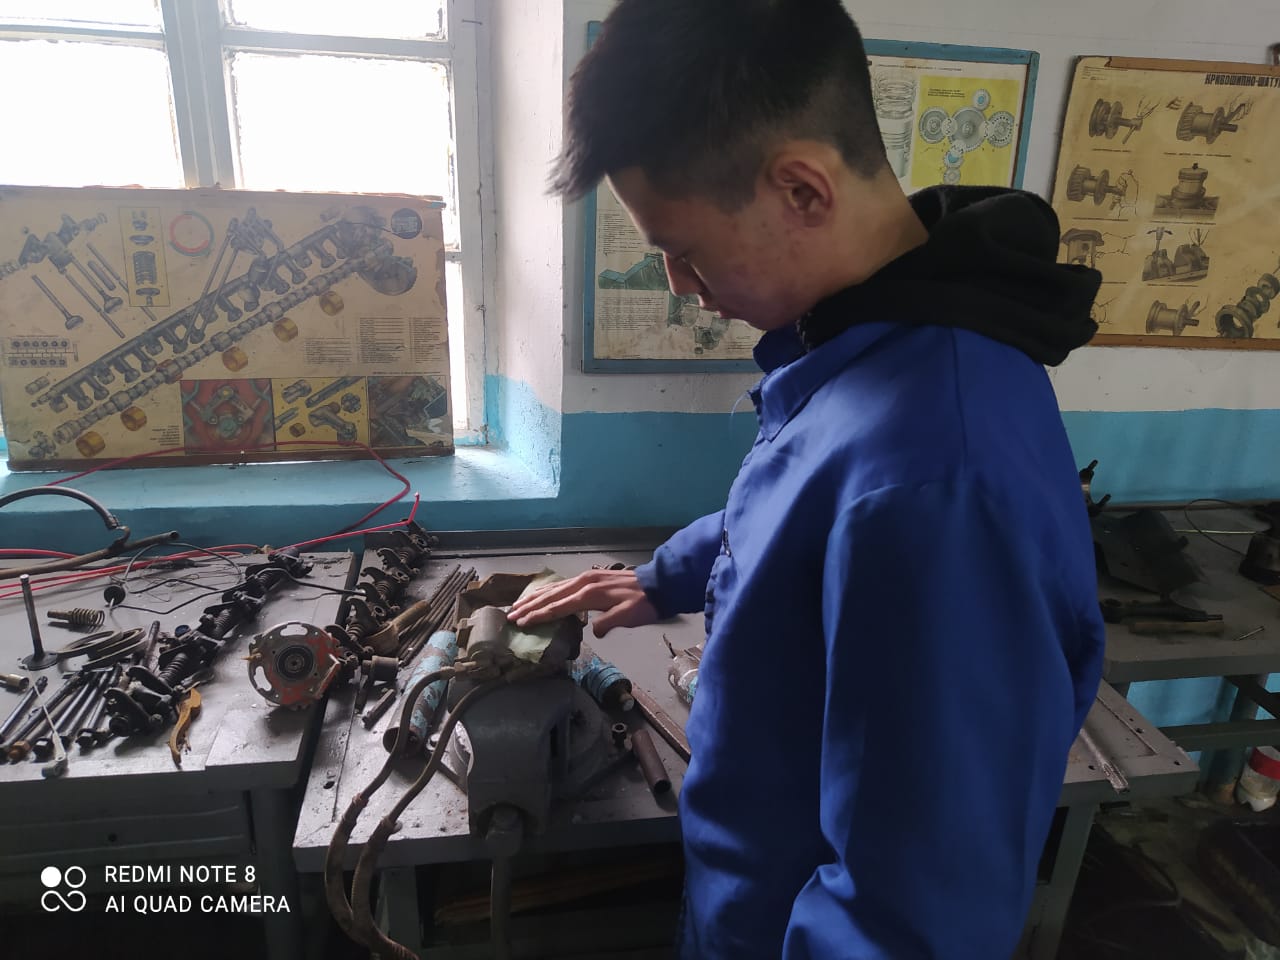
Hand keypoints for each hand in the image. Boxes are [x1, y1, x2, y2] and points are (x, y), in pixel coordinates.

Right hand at [506, 568, 658, 637]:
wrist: (659, 583)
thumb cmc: (644, 603)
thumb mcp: (628, 617)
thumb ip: (607, 623)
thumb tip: (591, 630)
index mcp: (589, 594)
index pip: (558, 607)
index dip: (538, 616)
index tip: (521, 623)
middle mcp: (584, 583)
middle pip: (550, 595)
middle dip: (529, 606)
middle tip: (510, 615)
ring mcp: (586, 577)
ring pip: (555, 588)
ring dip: (535, 597)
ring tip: (519, 605)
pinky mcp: (591, 577)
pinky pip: (563, 584)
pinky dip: (549, 590)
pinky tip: (542, 594)